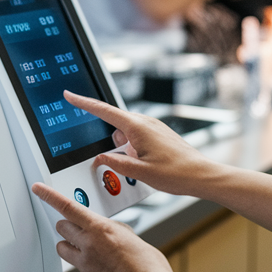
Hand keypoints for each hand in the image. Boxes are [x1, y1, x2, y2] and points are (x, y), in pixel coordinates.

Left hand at [32, 182, 181, 271]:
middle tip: (76, 228)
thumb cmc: (149, 268)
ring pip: (63, 250)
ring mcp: (85, 266)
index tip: (38, 189)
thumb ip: (115, 231)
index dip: (49, 196)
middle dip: (67, 225)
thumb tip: (109, 231)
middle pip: (62, 228)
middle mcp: (89, 246)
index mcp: (101, 229)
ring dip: (70, 246)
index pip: (68, 207)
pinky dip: (89, 270)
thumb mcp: (133, 238)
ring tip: (87, 250)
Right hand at [65, 91, 219, 197]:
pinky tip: (141, 166)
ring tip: (135, 169)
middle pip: (115, 124)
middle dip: (110, 142)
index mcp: (138, 127)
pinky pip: (137, 138)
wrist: (202, 175)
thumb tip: (101, 158)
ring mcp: (154, 128)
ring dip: (123, 149)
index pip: (104, 111)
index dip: (84, 103)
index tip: (70, 95)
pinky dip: (132, 150)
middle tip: (116, 159)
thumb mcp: (139, 173)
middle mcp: (146, 123)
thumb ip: (116, 163)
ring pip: (126, 134)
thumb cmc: (177, 174)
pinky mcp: (159, 135)